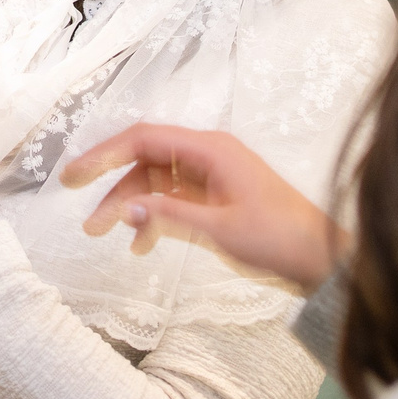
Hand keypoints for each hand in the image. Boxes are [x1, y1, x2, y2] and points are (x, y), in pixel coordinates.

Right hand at [59, 123, 347, 292]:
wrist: (323, 259)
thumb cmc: (281, 238)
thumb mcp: (220, 230)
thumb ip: (170, 216)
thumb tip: (124, 208)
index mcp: (210, 149)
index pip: (143, 139)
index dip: (103, 155)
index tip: (73, 177)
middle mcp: (208, 154)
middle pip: (145, 159)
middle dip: (112, 186)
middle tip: (83, 215)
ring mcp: (212, 175)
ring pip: (156, 181)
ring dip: (130, 205)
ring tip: (105, 235)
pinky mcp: (216, 196)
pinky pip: (173, 198)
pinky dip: (153, 216)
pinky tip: (141, 243)